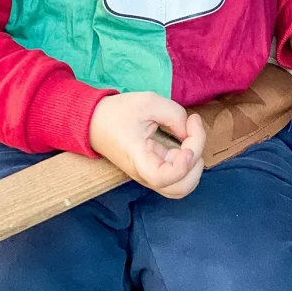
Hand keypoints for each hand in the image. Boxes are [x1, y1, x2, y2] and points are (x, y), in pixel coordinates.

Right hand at [89, 91, 205, 198]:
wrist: (95, 121)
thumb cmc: (119, 112)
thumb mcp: (149, 102)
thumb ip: (175, 115)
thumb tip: (189, 132)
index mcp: (138, 159)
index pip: (162, 178)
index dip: (182, 166)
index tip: (187, 145)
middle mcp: (145, 174)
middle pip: (180, 187)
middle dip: (196, 161)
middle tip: (192, 129)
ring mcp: (151, 174)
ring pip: (182, 185)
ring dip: (194, 164)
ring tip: (191, 135)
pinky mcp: (155, 169)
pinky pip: (178, 175)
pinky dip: (189, 160)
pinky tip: (186, 138)